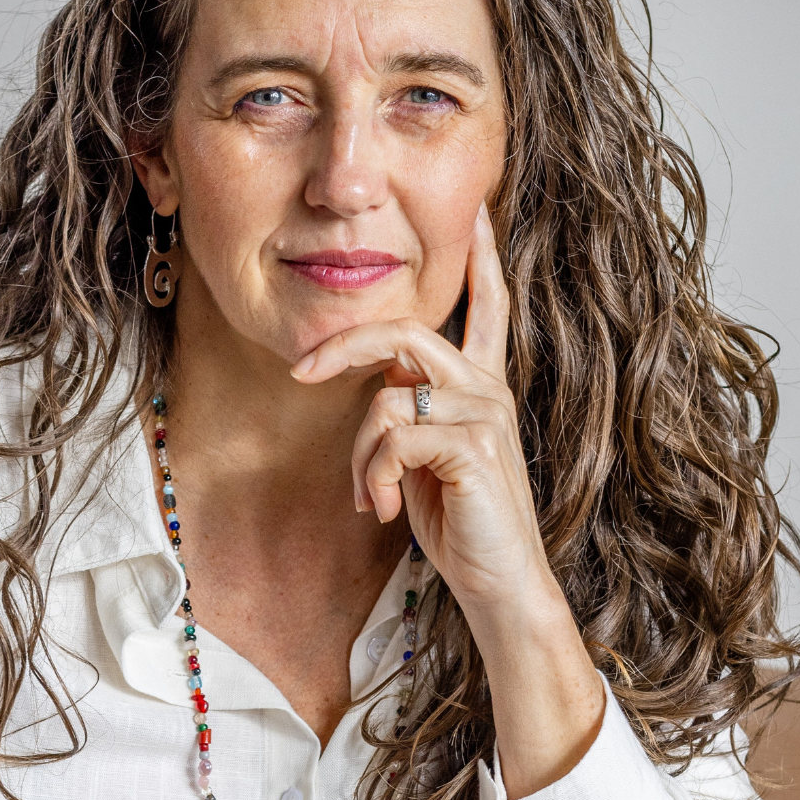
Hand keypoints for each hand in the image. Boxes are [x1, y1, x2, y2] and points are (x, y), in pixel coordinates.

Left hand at [290, 204, 545, 622]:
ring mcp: (485, 414)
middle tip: (299, 373)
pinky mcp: (472, 447)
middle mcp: (488, 388)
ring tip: (370, 497)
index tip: (480, 214)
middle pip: (403, 332)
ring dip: (360, 455)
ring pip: (384, 398)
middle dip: (341, 349)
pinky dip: (375, 476)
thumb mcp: (428, 458)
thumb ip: (410, 411)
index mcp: (481, 385)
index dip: (482, 259)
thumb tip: (372, 392)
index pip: (489, 306)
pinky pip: (391, 437)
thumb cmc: (460, 523)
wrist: (501, 585)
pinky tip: (386, 509)